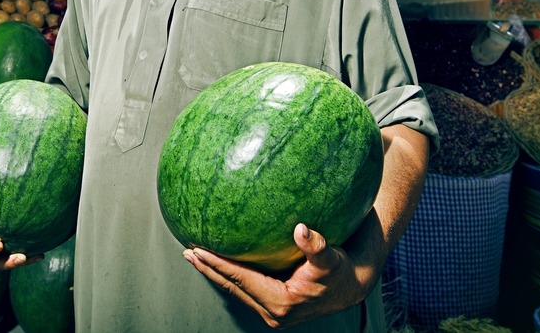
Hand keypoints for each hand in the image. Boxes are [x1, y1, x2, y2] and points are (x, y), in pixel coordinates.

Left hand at [182, 223, 372, 328]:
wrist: (351, 287)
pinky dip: (228, 275)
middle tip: (188, 250)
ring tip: (195, 255)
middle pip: (231, 286)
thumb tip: (301, 230)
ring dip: (214, 273)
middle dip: (208, 268)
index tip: (199, 249)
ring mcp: (270, 310)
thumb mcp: (331, 259)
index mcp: (280, 302)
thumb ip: (316, 246)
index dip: (218, 264)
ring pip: (235, 290)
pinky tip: (218, 261)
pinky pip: (243, 288)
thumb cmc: (340, 271)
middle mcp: (272, 311)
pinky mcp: (272, 305)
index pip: (240, 279)